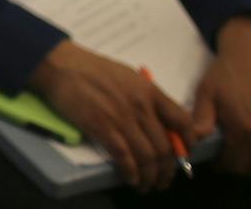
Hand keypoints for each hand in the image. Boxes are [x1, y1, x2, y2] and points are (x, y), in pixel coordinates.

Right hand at [29, 39, 194, 192]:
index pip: (182, 122)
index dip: (188, 143)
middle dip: (167, 171)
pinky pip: (124, 157)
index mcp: (150, 92)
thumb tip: (159, 121)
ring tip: (148, 185)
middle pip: (165, 147)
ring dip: (150, 176)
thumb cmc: (93, 69)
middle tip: (163, 181)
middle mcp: (141, 107)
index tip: (183, 155)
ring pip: (147, 157)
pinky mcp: (102, 127)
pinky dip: (131, 172)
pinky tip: (131, 179)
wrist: (62, 65)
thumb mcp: (129, 77)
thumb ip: (147, 98)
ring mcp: (122, 118)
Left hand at [192, 16, 250, 175]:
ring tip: (246, 147)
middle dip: (240, 164)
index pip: (235, 165)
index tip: (218, 160)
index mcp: (245, 130)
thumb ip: (200, 121)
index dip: (224, 166)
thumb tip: (193, 143)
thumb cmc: (226, 73)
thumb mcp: (206, 94)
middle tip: (231, 154)